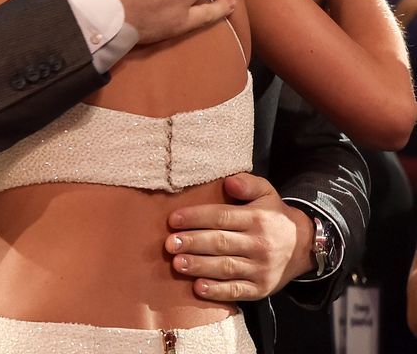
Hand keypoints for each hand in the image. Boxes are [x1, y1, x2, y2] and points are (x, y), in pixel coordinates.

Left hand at [164, 173, 314, 300]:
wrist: (304, 246)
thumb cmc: (274, 216)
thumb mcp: (267, 192)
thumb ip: (248, 183)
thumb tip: (229, 181)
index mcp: (257, 218)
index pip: (221, 217)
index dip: (196, 218)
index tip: (173, 219)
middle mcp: (259, 244)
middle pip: (220, 243)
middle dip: (192, 243)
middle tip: (169, 243)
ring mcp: (260, 269)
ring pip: (225, 268)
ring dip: (199, 266)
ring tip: (177, 263)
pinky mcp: (261, 289)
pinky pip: (237, 291)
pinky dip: (217, 291)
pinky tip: (198, 287)